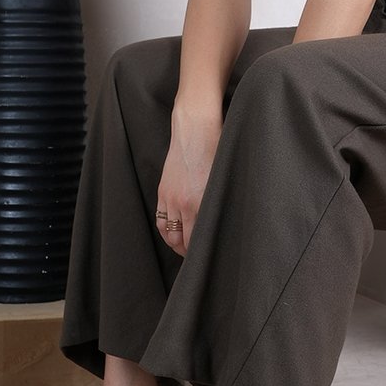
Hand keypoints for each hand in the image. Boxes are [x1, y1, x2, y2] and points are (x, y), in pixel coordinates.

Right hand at [155, 110, 222, 255]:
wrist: (195, 128)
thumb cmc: (216, 150)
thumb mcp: (223, 180)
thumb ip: (219, 203)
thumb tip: (224, 223)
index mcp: (200, 202)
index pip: (197, 238)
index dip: (201, 252)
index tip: (209, 257)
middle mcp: (183, 202)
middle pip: (180, 240)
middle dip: (188, 252)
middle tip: (198, 258)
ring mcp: (170, 197)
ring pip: (168, 232)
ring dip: (175, 244)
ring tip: (184, 249)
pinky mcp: (163, 190)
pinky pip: (161, 219)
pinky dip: (166, 230)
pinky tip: (173, 234)